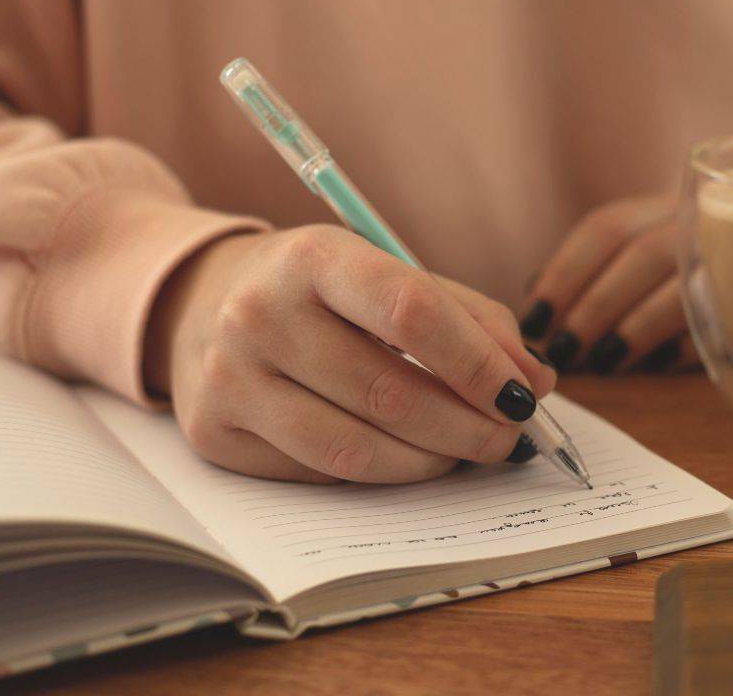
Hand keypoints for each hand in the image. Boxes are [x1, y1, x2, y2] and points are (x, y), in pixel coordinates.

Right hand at [144, 225, 555, 482]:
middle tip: (510, 437)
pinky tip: (407, 457)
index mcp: (312, 258)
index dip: (477, 362)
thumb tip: (533, 379)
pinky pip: (319, 474)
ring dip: (432, 461)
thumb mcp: (383, 272)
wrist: (198, 300)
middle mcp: (259, 314)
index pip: (410, 312)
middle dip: (469, 426)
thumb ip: (466, 317)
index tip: (522, 393)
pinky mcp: (215, 434)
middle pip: (389, 393)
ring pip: (357, 449)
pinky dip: (380, 474)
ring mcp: (228, 378)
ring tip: (465, 451)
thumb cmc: (315, 289)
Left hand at [519, 195, 696, 373]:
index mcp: (664, 207)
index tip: (533, 319)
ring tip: (603, 362)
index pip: (606, 228)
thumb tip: (538, 307)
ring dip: (634, 328)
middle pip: (642, 254)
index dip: (564, 273)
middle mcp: (703, 221)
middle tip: (561, 351)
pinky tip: (654, 365)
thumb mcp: (648, 255)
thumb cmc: (694, 267)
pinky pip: (720, 321)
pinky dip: (681, 345)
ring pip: (681, 285)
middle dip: (594, 306)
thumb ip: (600, 272)